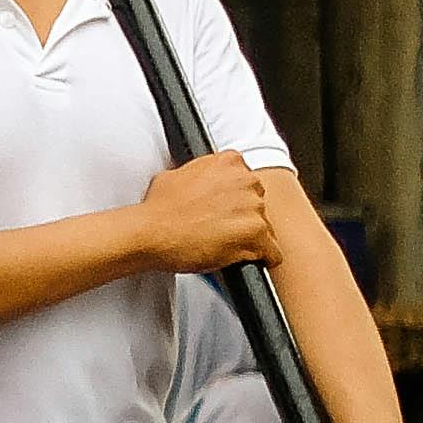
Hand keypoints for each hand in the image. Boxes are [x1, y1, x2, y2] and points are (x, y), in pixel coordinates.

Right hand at [133, 154, 278, 279]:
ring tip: (224, 246)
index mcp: (229, 162)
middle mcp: (245, 181)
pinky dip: (261, 259)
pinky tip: (241, 260)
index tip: (225, 209)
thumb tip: (203, 183)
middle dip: (244, 218)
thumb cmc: (157, 209)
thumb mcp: (176, 175)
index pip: (248, 182)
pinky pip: (272, 252)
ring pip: (266, 229)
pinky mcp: (256, 234)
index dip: (235, 199)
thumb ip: (202, 175)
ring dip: (249, 239)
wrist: (149, 232)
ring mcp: (253, 207)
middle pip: (259, 204)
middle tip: (221, 228)